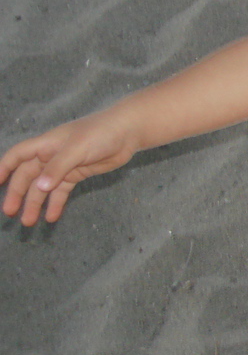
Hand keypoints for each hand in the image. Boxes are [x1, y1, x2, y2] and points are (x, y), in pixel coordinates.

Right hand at [0, 112, 141, 226]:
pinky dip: (56, 203)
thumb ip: (58, 167)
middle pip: (27, 176)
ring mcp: (64, 165)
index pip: (17, 155)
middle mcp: (51, 155)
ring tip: (28, 222)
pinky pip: (62, 191)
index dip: (3, 168)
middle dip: (18, 194)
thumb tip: (39, 187)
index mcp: (46, 144)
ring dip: (35, 204)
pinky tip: (51, 217)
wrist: (128, 132)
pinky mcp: (77, 173)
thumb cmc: (101, 133)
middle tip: (10, 213)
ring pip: (44, 187)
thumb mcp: (77, 149)